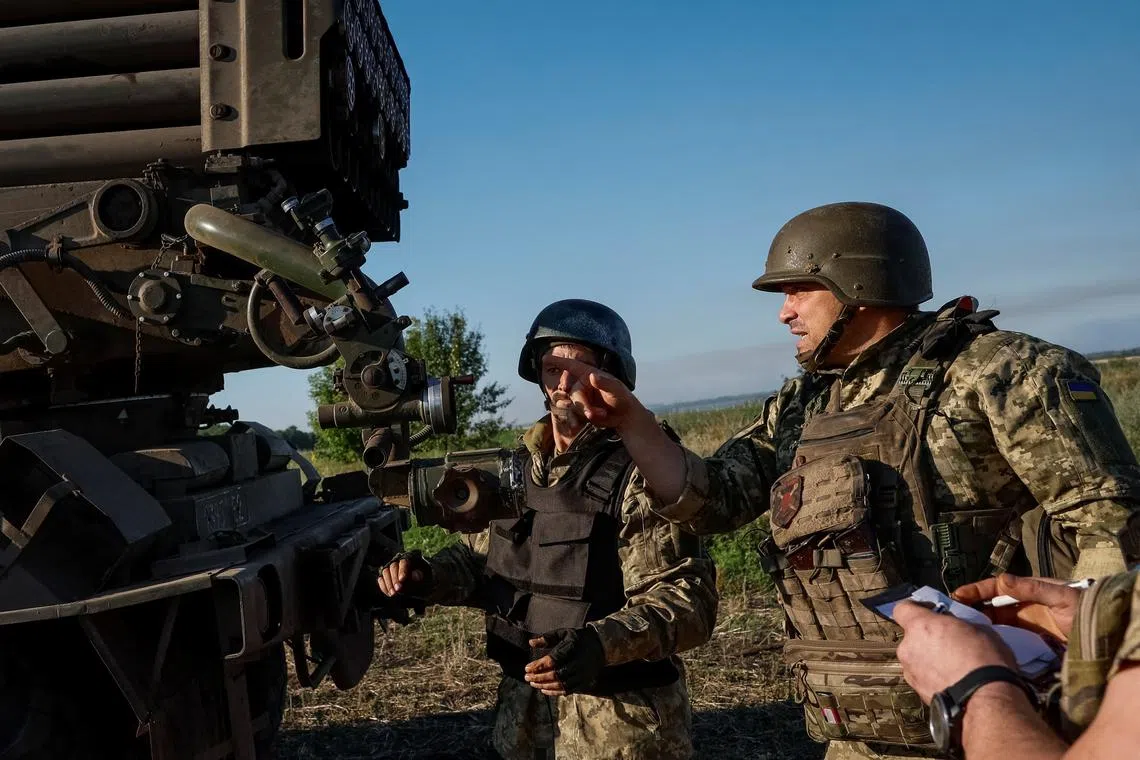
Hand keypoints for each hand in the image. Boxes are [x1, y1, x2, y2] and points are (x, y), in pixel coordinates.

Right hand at [376, 550, 433, 597]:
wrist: (422, 583)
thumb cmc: (425, 579)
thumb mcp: (426, 578)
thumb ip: (421, 577)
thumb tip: (415, 576)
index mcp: (410, 557)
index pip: (404, 562)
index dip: (402, 570)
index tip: (402, 580)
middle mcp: (398, 560)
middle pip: (393, 567)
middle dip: (394, 579)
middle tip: (397, 590)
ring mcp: (391, 567)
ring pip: (385, 572)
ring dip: (388, 584)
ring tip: (393, 594)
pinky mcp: (385, 575)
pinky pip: (381, 579)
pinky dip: (384, 586)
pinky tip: (389, 594)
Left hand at [523, 626, 605, 695]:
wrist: (601, 646)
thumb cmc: (577, 638)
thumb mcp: (564, 633)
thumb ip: (547, 637)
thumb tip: (530, 642)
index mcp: (572, 647)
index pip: (553, 660)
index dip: (539, 665)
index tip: (527, 667)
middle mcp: (579, 662)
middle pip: (557, 674)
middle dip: (540, 677)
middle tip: (527, 677)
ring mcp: (583, 674)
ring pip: (562, 684)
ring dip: (545, 685)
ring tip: (533, 684)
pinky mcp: (585, 682)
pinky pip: (568, 690)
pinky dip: (555, 692)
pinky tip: (544, 690)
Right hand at [541, 355, 647, 431]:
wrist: (625, 417)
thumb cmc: (623, 398)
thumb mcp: (617, 390)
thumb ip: (605, 383)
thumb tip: (592, 376)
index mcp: (589, 375)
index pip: (572, 366)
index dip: (559, 362)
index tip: (544, 358)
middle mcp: (583, 385)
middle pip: (573, 392)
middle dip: (583, 403)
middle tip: (596, 413)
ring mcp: (581, 397)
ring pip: (574, 404)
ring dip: (588, 411)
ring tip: (603, 414)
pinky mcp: (581, 410)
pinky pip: (575, 413)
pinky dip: (587, 417)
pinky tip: (599, 418)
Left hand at [895, 601, 1017, 703]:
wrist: (987, 701)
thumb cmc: (985, 663)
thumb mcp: (979, 629)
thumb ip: (957, 624)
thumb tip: (954, 627)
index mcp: (920, 626)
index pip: (902, 608)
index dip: (916, 608)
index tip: (930, 610)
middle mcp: (909, 648)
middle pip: (911, 636)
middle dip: (928, 637)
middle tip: (949, 641)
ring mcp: (911, 672)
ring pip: (916, 658)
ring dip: (930, 658)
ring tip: (954, 664)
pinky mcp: (918, 691)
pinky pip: (922, 677)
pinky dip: (933, 676)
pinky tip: (953, 680)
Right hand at [950, 573, 1079, 643]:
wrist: (1102, 638)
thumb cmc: (1084, 611)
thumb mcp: (1060, 596)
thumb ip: (1032, 588)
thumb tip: (1001, 580)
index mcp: (1028, 591)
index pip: (996, 588)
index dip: (976, 591)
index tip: (957, 596)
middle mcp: (1023, 607)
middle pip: (991, 606)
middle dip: (971, 608)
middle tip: (950, 615)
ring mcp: (1024, 626)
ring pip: (994, 623)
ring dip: (978, 625)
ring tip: (959, 630)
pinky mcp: (1028, 643)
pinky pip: (1005, 640)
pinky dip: (991, 640)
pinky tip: (979, 644)